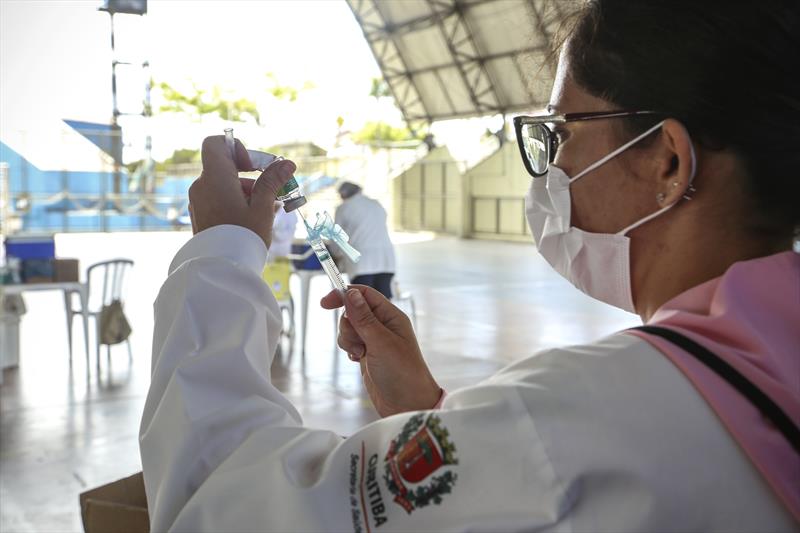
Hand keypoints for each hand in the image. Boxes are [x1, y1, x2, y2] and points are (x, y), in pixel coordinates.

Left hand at [188, 135, 296, 247]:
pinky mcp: (200, 215)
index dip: (236, 148)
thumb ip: (272, 182)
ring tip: (266, 213)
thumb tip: (287, 164)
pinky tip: (253, 221)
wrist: (221, 270)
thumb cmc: (243, 237)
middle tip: (272, 194)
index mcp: (215, 178)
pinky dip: (235, 203)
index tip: (253, 167)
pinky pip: (218, 199)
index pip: (215, 144)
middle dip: (250, 177)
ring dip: (246, 193)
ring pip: (224, 185)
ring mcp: (198, 201)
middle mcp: (202, 186)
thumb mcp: (263, 208)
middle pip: (226, 167)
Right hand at [321, 286, 440, 416]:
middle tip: (360, 342)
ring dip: (348, 340)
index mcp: (391, 316)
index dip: (344, 295)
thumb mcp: (381, 342)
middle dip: (348, 326)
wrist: (407, 404)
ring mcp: (374, 340)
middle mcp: (383, 325)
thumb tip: (350, 293)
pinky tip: (358, 360)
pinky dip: (349, 350)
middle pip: (352, 311)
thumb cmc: (403, 373)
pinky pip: (350, 343)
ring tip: (361, 354)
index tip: (325, 303)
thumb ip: (363, 318)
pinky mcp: (368, 354)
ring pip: (349, 329)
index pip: (364, 295)